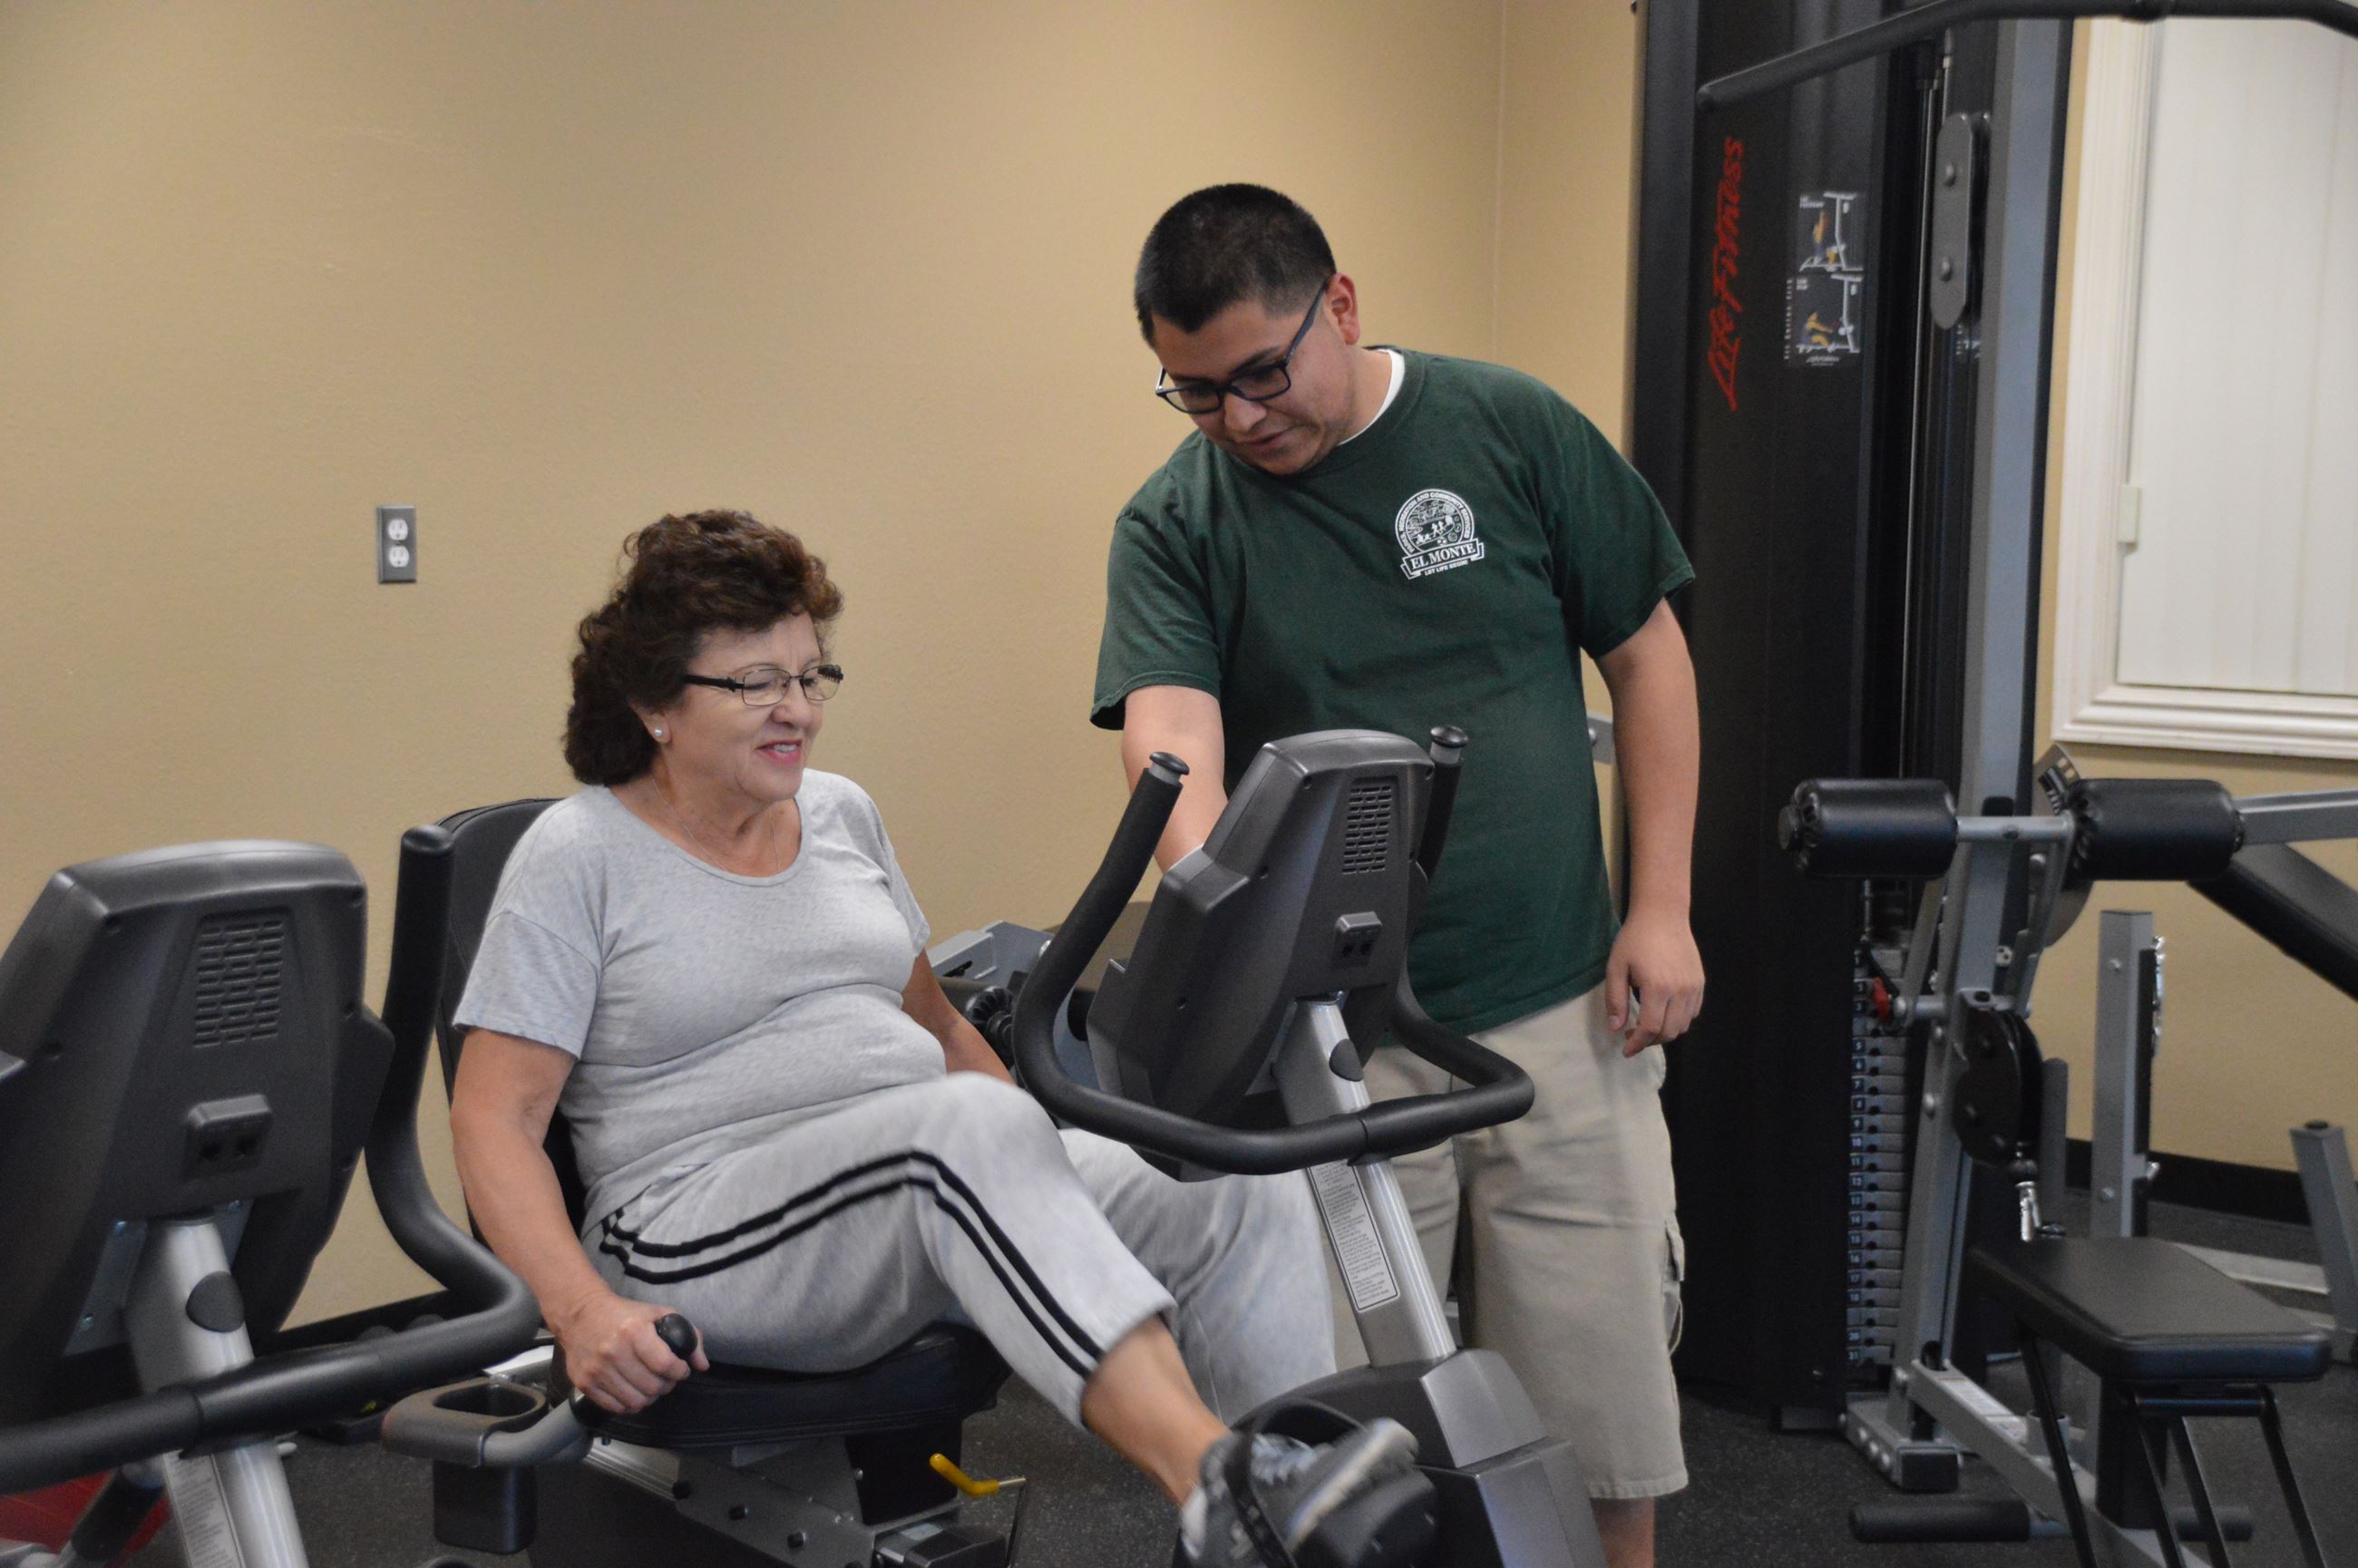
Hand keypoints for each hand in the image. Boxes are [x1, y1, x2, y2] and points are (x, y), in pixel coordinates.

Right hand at [550, 1290, 708, 1413]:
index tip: (680, 1369)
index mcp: (633, 1331)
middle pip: (652, 1387)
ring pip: (635, 1401)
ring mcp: (597, 1370)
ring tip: (650, 1385)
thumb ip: (688, 1335)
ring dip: (649, 1397)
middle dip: (666, 1385)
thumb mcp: (659, 1314)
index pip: (665, 1364)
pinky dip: (629, 1404)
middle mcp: (613, 1351)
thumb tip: (702, 1365)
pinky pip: (616, 1407)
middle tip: (665, 1378)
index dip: (679, 1371)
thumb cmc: (625, 1315)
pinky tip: (633, 1391)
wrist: (581, 1315)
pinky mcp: (585, 1383)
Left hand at [1605, 908, 1703, 1055]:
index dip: (1637, 1044)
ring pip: (1683, 1025)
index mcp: (1657, 988)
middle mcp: (1680, 991)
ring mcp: (1693, 987)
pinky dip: (1679, 1020)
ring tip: (1648, 1026)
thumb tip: (1616, 1029)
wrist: (1663, 915)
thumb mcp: (1616, 967)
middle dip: (1650, 1041)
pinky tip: (1664, 1013)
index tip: (1626, 1050)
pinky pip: (1693, 1012)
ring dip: (1665, 1032)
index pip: (1650, 1029)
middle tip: (1634, 1037)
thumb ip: (1616, 1000)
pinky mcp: (1700, 983)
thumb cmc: (1635, 939)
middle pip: (1669, 1032)